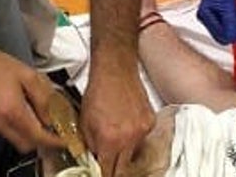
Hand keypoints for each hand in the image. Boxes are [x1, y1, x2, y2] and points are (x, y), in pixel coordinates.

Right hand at [0, 49, 65, 152]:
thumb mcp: (28, 75)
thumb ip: (43, 98)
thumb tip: (51, 118)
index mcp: (13, 110)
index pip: (37, 137)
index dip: (52, 142)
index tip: (62, 140)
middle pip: (24, 145)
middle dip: (37, 140)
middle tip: (45, 128)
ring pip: (11, 139)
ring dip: (21, 132)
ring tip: (25, 112)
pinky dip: (7, 125)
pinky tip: (7, 108)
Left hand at [80, 59, 153, 176]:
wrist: (115, 69)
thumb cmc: (98, 91)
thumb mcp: (84, 122)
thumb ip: (90, 145)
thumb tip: (93, 160)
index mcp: (109, 140)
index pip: (108, 171)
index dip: (104, 174)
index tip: (102, 173)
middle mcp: (128, 138)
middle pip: (124, 168)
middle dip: (115, 168)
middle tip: (108, 163)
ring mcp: (142, 131)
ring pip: (134, 154)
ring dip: (125, 152)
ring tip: (116, 137)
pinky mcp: (150, 123)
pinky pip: (142, 139)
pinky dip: (134, 137)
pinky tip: (126, 125)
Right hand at [197, 0, 235, 43]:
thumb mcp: (228, 3)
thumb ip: (229, 22)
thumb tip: (231, 37)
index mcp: (204, 15)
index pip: (220, 36)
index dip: (235, 36)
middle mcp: (207, 16)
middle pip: (225, 34)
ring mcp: (215, 13)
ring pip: (230, 27)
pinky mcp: (222, 9)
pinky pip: (232, 20)